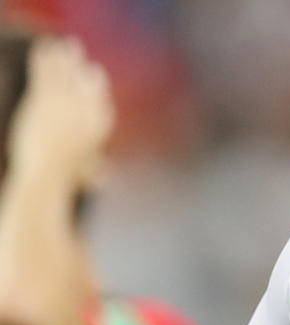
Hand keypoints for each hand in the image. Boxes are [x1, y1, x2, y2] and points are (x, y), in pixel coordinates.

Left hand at [8, 37, 113, 185]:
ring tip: (63, 43)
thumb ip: (96, 170)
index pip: (100, 101)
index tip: (94, 76)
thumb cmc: (65, 177)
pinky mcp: (46, 96)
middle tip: (79, 52)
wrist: (48, 171)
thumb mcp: (85, 173)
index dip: (96, 89)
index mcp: (99, 125)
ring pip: (67, 72)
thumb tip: (106, 175)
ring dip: (65, 56)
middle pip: (87, 81)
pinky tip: (44, 45)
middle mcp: (86, 109)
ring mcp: (66, 100)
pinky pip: (48, 71)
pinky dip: (47, 57)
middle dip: (83, 67)